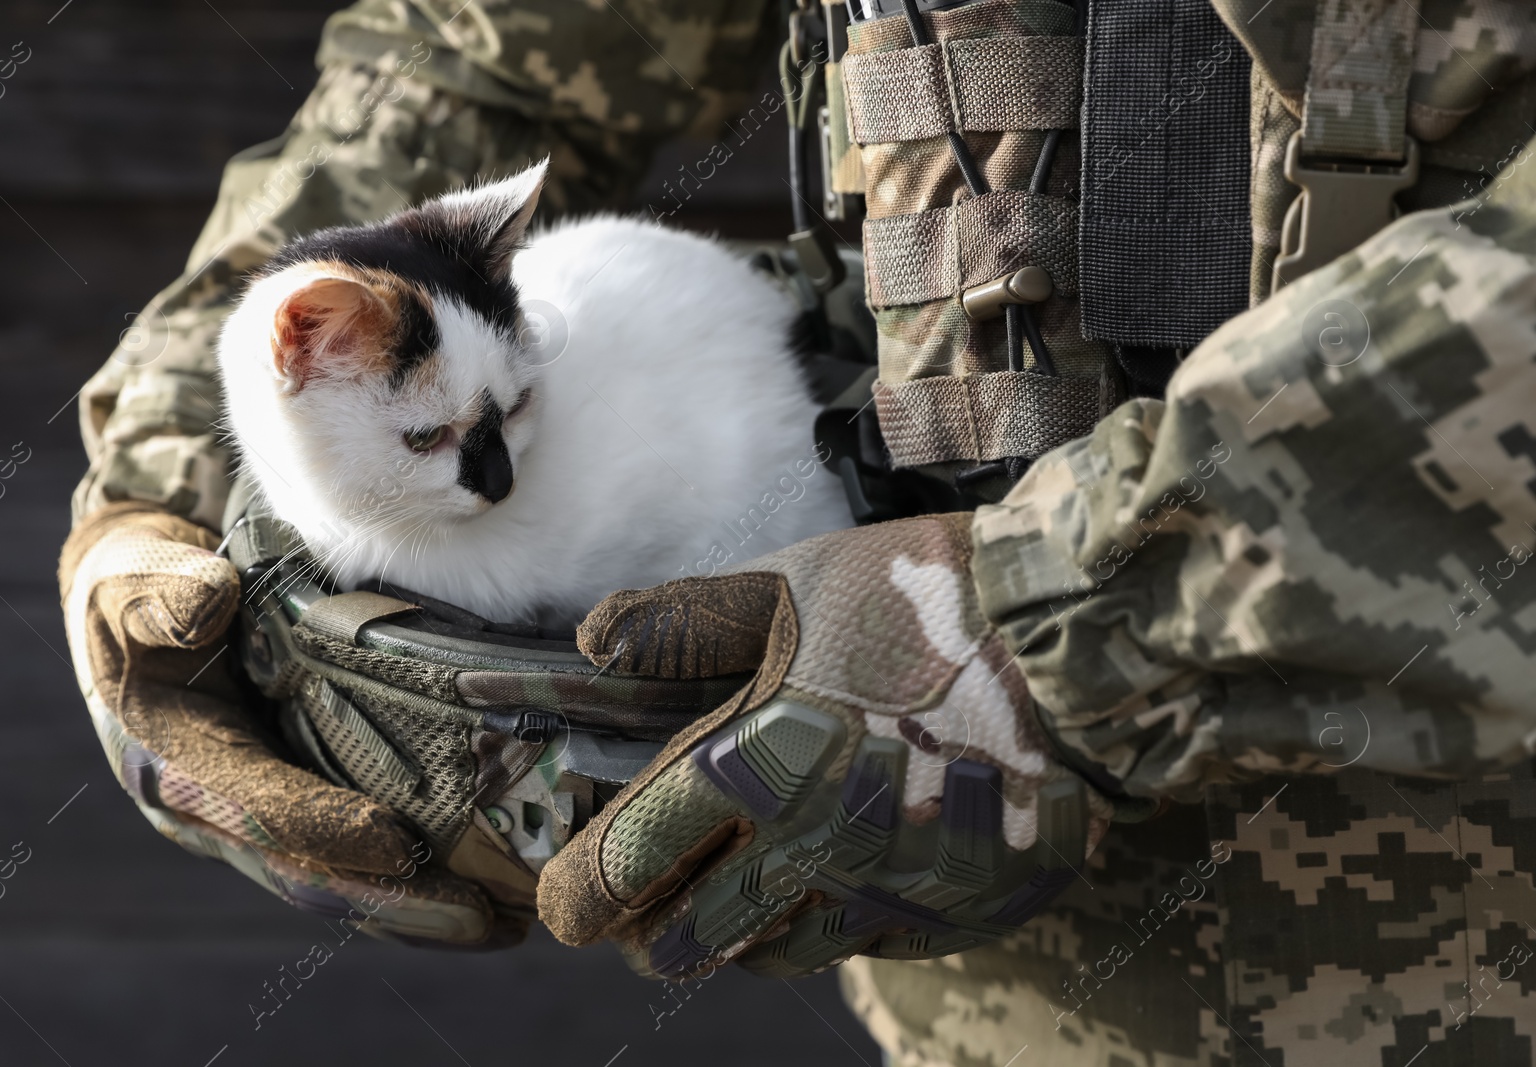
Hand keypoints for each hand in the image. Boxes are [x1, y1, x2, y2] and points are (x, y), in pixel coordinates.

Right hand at [59, 502, 524, 947]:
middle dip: (396, 903)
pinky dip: (415, 888)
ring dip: (420, 914)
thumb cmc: (142, 587)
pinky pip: (353, 864)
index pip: (257, 808)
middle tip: (483, 919)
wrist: (139, 603)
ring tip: (504, 926)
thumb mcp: (135, 579)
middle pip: (309, 875)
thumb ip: (159, 595)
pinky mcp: (292, 809)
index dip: (326, 828)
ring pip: (340, 885)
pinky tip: (484, 898)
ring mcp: (254, 821)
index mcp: (175, 762)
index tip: (399, 842)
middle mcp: (214, 812)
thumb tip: (203, 608)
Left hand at [537, 515, 1108, 977]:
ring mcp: (887, 894)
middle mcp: (812, 850)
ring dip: (737, 929)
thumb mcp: (791, 585)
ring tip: (740, 881)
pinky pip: (860, 947)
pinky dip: (830, 921)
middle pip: (686, 941)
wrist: (1078, 641)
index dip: (581, 891)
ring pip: (769, 955)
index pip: (627, 866)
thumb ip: (683, 623)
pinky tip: (837, 871)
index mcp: (756, 766)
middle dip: (650, 928)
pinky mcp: (951, 915)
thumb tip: (591, 642)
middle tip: (647, 900)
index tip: (570, 893)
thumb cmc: (924, 596)